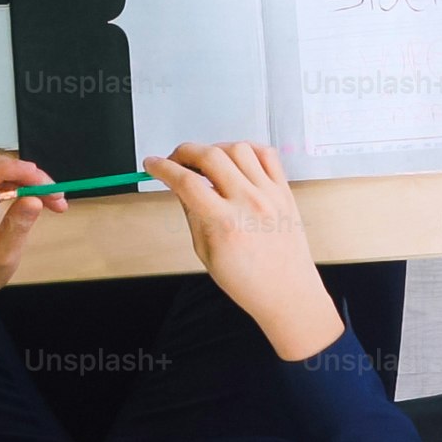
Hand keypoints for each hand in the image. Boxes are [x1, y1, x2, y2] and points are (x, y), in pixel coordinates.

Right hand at [142, 142, 343, 359]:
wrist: (288, 293)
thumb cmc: (249, 282)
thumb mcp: (205, 253)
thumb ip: (191, 213)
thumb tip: (178, 185)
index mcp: (225, 224)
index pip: (185, 182)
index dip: (162, 168)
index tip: (153, 164)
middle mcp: (249, 204)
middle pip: (210, 156)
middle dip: (184, 151)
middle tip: (175, 160)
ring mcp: (270, 194)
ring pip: (238, 148)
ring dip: (215, 148)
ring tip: (206, 162)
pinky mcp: (285, 191)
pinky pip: (267, 154)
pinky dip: (247, 149)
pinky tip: (236, 159)